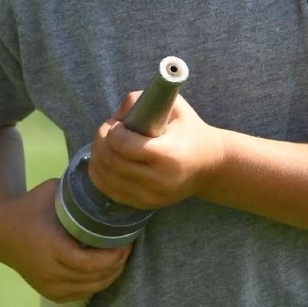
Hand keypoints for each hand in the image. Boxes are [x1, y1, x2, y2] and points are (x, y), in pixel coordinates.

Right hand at [0, 180, 130, 302]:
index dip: (113, 257)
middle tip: (128, 248)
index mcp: (51, 248)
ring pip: (89, 289)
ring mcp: (48, 286)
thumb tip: (106, 182)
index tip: (126, 242)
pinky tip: (105, 271)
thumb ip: (77, 190)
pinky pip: (80, 294)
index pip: (90, 263)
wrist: (0, 232)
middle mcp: (49, 272)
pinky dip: (96, 284)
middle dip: (116, 265)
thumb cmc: (30, 207)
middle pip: (94, 278)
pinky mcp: (49, 293)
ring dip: (110, 276)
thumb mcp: (52, 192)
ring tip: (120, 258)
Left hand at [87, 93, 227, 209]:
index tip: (117, 123)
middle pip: (112, 162)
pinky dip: (100, 174)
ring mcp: (150, 196)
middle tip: (106, 130)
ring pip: (106, 178)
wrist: (210, 166)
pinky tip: (102, 161)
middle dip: (101, 141)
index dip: (112, 131)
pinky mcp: (144, 205)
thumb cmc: (190, 131)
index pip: (125, 146)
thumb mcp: (175, 107)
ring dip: (97, 157)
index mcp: (168, 155)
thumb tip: (117, 114)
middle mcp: (158, 180)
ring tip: (104, 144)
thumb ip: (144, 100)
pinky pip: (110, 191)